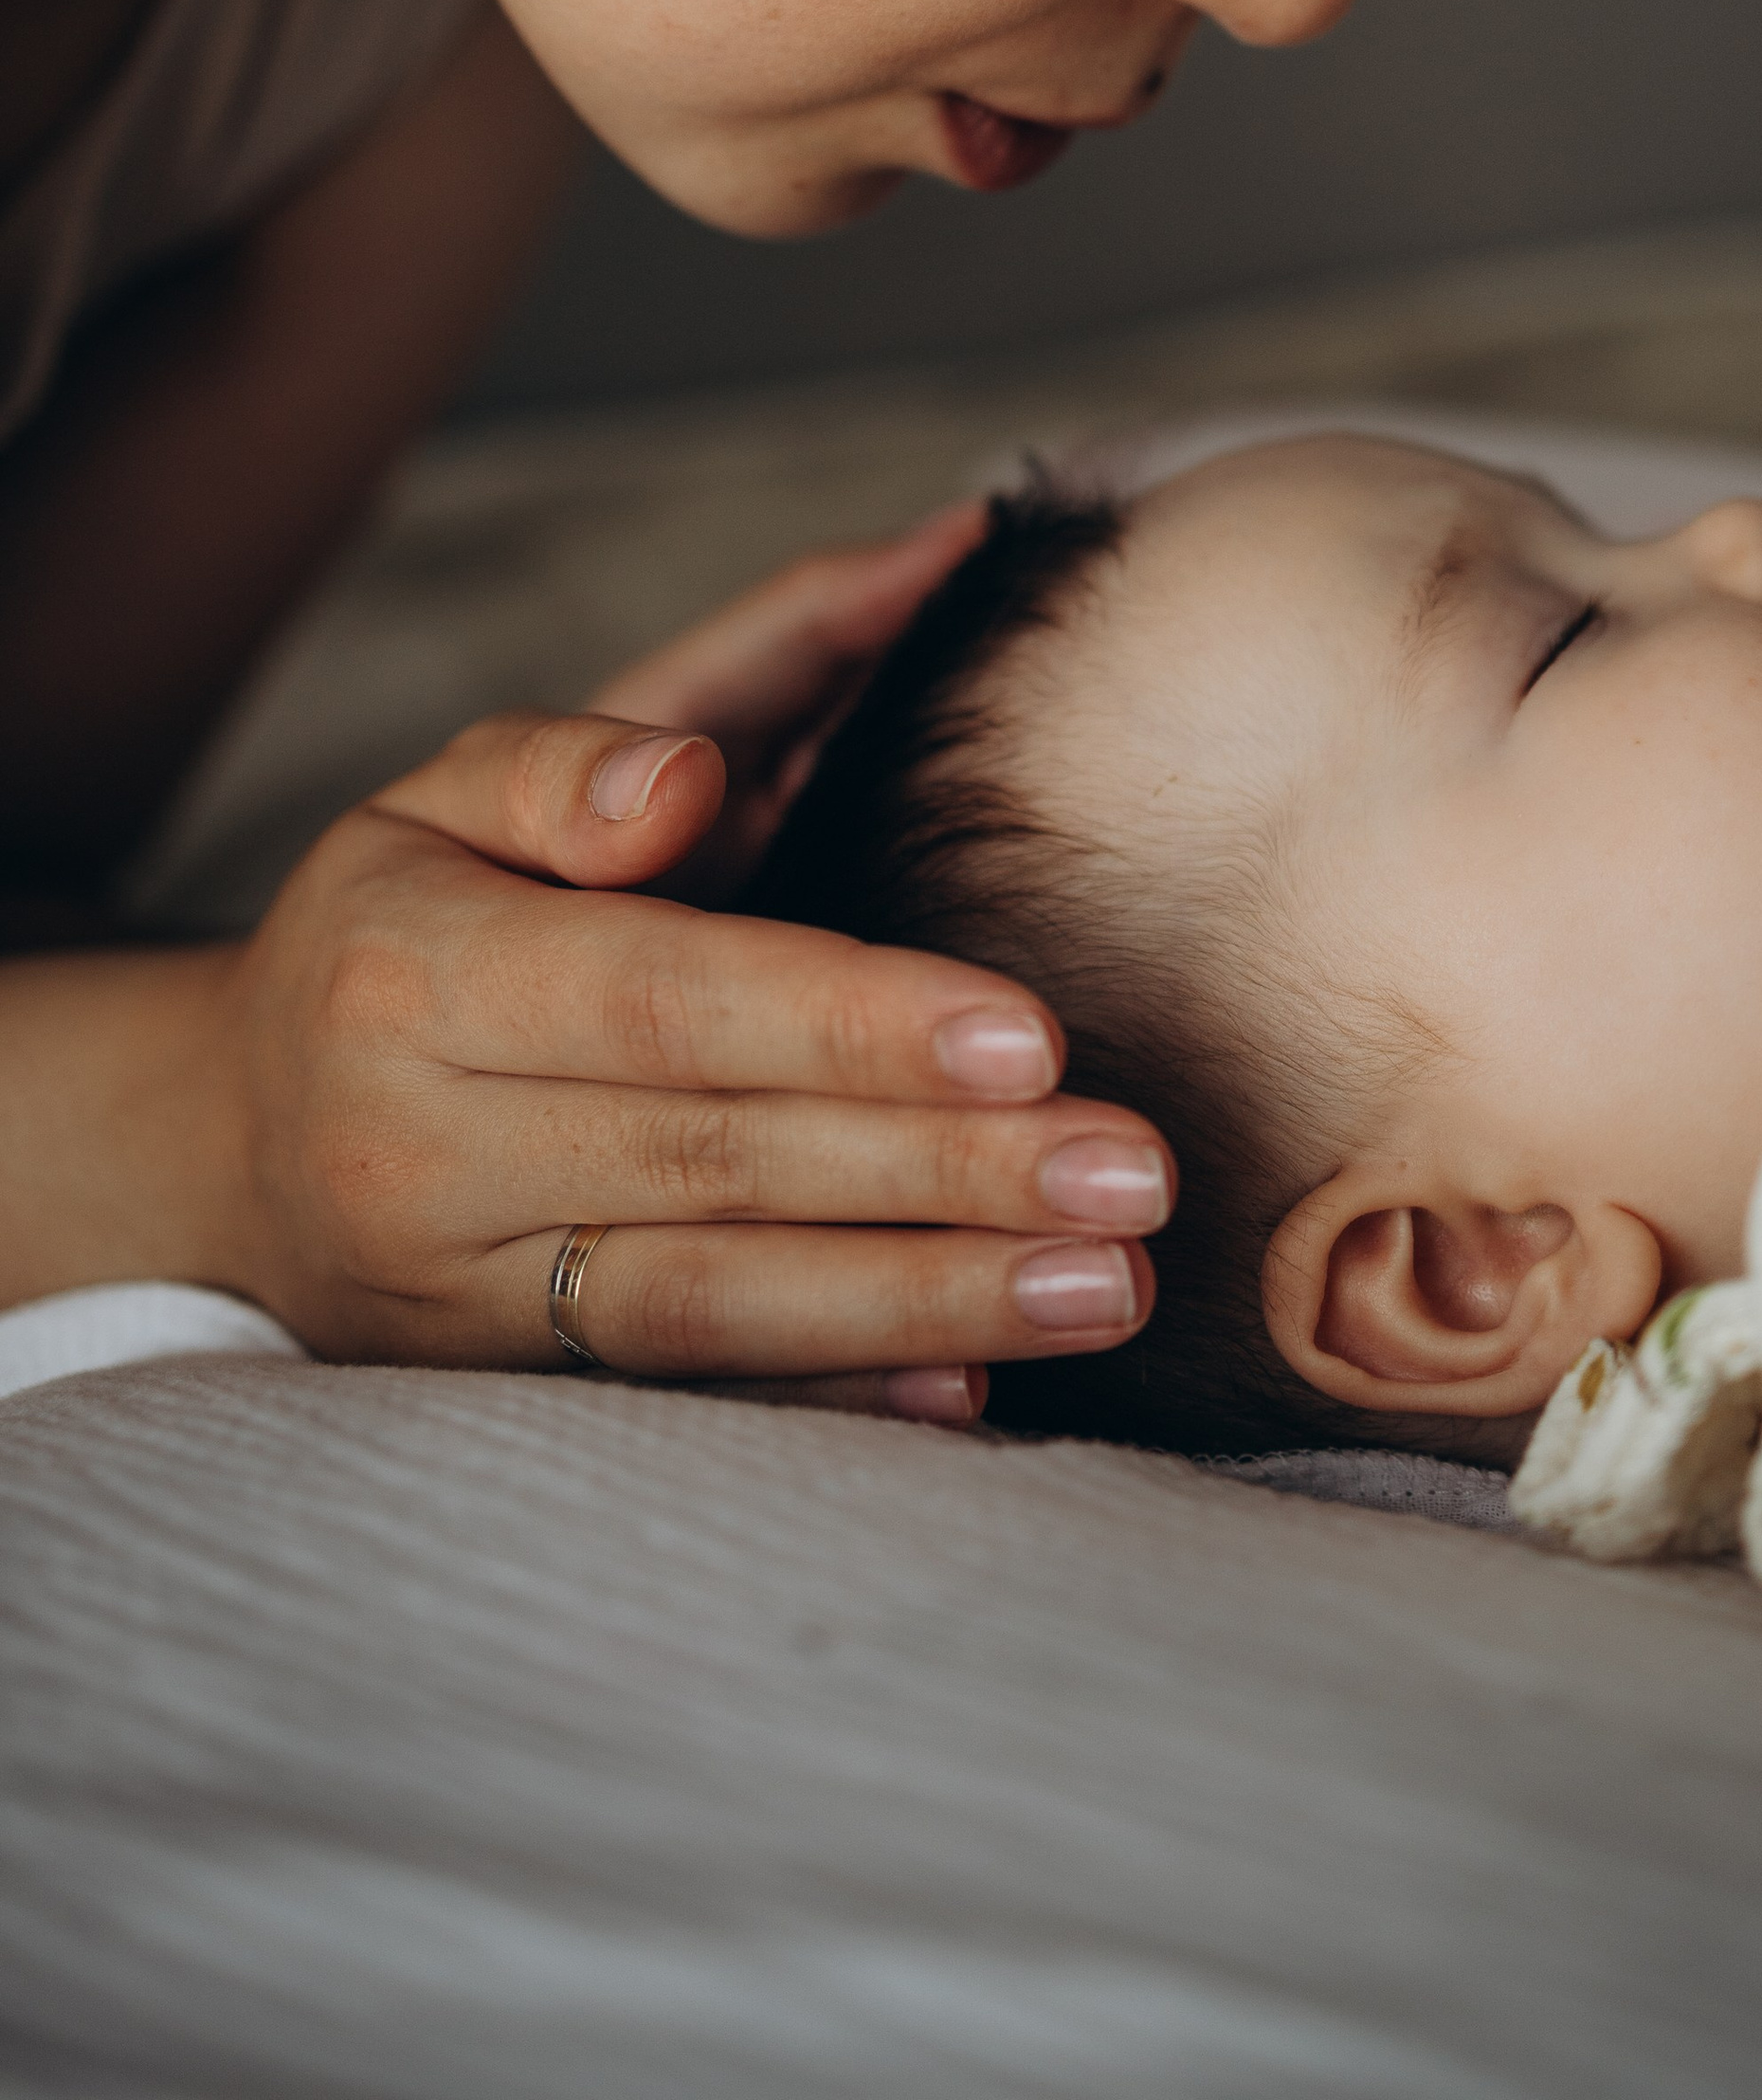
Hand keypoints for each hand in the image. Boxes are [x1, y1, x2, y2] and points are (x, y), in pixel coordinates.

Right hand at [167, 521, 1167, 1410]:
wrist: (232, 1133)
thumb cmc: (402, 917)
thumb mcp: (448, 789)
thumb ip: (591, 751)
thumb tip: (702, 754)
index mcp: (407, 966)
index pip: (663, 996)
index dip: (848, 1020)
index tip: (1031, 1032)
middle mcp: (414, 1143)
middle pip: (714, 1162)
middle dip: (942, 1172)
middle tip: (1134, 1172)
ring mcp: (448, 1291)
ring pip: (709, 1307)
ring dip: (926, 1303)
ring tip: (1107, 1288)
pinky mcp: (490, 1390)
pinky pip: (677, 1404)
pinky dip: (831, 1407)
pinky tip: (973, 1398)